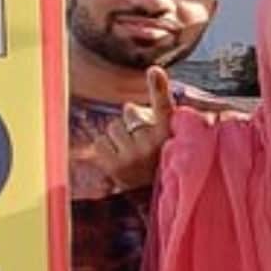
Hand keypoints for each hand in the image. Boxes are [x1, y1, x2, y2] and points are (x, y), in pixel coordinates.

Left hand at [89, 66, 175, 194]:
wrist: (154, 200)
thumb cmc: (159, 163)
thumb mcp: (167, 139)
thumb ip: (151, 120)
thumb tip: (127, 107)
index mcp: (170, 134)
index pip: (164, 106)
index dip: (159, 87)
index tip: (154, 71)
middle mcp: (153, 144)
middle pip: (128, 113)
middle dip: (130, 123)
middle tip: (141, 143)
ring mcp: (133, 156)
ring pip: (112, 127)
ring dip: (117, 136)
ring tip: (129, 153)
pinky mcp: (115, 167)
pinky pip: (100, 142)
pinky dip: (105, 148)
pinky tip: (117, 159)